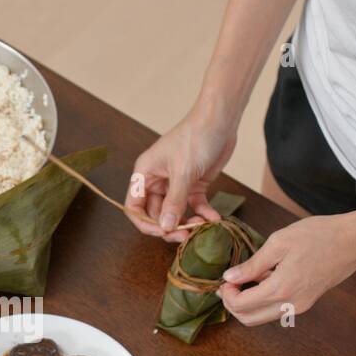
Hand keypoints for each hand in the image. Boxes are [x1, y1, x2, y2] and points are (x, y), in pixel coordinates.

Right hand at [125, 112, 236, 241]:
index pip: (134, 206)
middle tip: (186, 235)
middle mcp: (157, 180)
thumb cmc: (195, 137)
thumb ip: (174, 202)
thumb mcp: (183, 172)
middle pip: (156, 213)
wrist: (220, 120)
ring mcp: (175, 183)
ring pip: (175, 212)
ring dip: (187, 222)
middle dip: (169, 226)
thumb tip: (165, 227)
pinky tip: (213, 218)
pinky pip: (194, 205)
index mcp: (145, 173)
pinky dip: (202, 213)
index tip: (162, 232)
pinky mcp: (193, 184)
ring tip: (201, 227)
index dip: (144, 223)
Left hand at [217, 213, 355, 325]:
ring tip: (244, 281)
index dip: (227, 295)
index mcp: (281, 289)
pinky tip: (263, 279)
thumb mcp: (279, 243)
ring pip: (262, 317)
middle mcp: (290, 305)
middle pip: (249, 319)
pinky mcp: (307, 303)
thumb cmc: (318, 235)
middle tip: (228, 285)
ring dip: (247, 305)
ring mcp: (300, 306)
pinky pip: (277, 309)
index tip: (224, 279)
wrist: (354, 241)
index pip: (241, 305)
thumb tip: (229, 277)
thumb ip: (252, 264)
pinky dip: (264, 300)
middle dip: (233, 305)